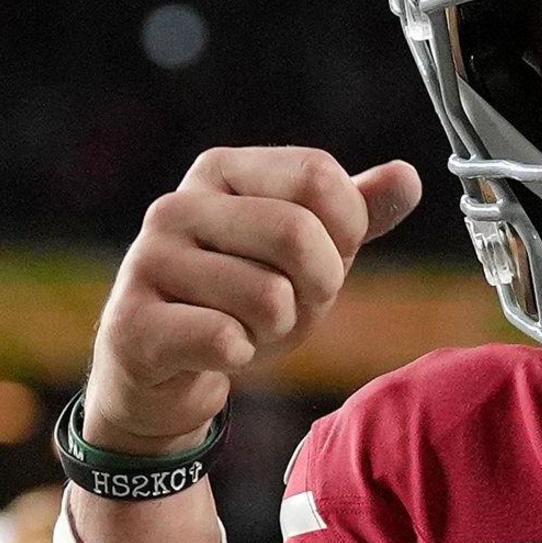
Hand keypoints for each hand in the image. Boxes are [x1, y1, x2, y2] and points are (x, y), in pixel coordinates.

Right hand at [84, 146, 422, 454]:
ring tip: (246, 329)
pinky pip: (224, 339)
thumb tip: (408, 176)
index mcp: (221, 171)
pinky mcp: (133, 323)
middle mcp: (177, 205)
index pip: (318, 176)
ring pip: (267, 297)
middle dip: (316, 288)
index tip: (322, 262)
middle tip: (290, 308)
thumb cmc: (240, 303)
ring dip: (276, 330)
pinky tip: (218, 353)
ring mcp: (148, 262)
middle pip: (295, 232)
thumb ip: (354, 214)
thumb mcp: (306, 254)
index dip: (343, 233)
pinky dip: (240, 356)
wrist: (160, 372)